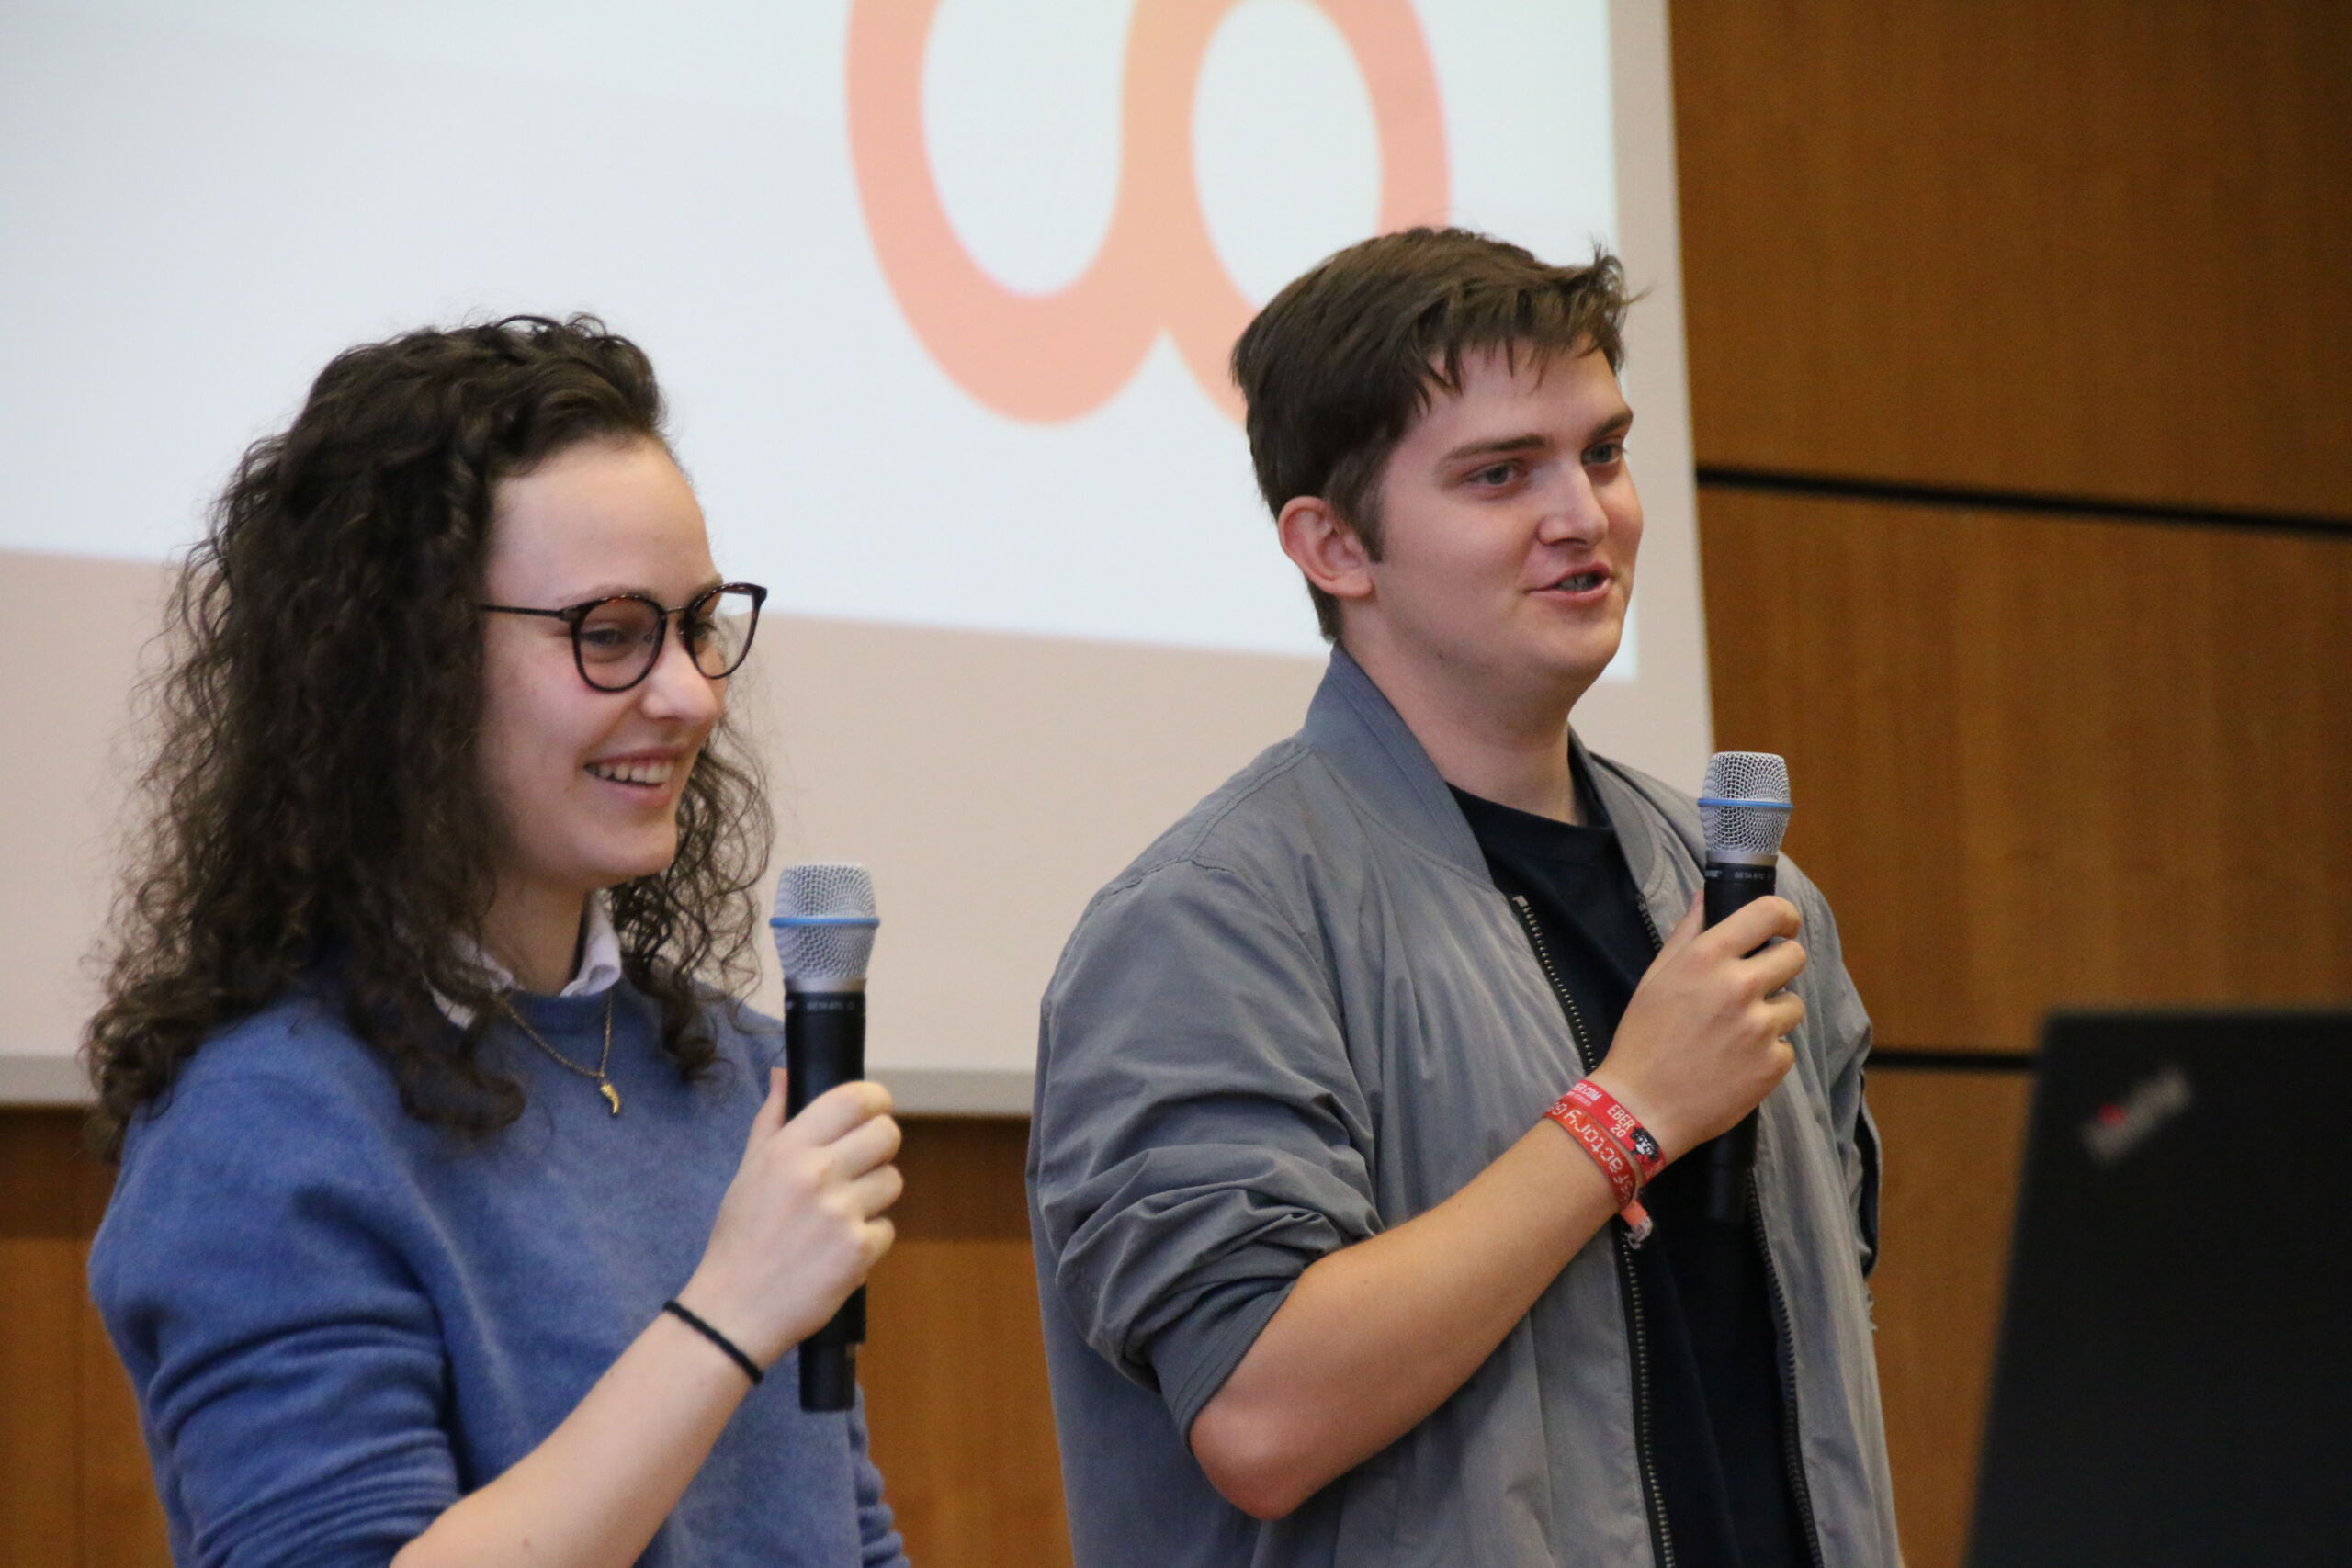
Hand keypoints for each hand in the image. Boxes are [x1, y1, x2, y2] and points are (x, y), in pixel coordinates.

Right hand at [677, 1070, 902, 1367]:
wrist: (734, 1310)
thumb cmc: (740, 1238)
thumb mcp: (747, 1171)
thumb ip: (773, 1118)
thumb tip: (785, 1071)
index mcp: (789, 1149)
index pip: (854, 1099)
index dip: (875, 1100)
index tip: (874, 1110)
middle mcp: (817, 1174)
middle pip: (887, 1134)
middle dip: (881, 1146)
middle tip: (861, 1165)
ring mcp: (841, 1213)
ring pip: (893, 1181)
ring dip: (875, 1196)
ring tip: (842, 1214)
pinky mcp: (859, 1251)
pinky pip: (887, 1228)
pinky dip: (869, 1239)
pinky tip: (838, 1249)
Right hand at [1589, 893, 1805, 1160]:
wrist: (1642, 1106)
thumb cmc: (1643, 1038)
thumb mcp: (1656, 976)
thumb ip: (1688, 932)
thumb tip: (1708, 894)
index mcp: (1707, 957)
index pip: (1769, 912)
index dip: (1784, 916)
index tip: (1782, 926)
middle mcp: (1738, 986)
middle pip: (1795, 957)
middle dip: (1780, 967)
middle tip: (1756, 985)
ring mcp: (1760, 1027)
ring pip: (1794, 1005)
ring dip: (1773, 1014)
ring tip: (1737, 1033)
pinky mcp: (1773, 1064)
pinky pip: (1786, 1046)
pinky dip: (1767, 1053)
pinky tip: (1737, 1062)